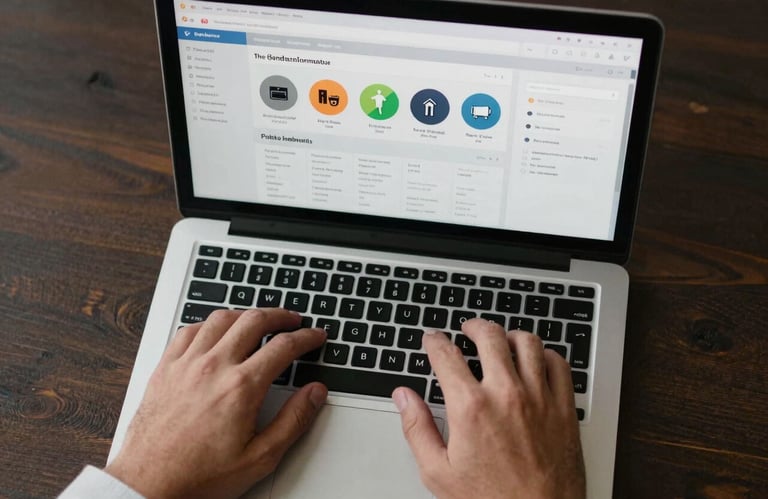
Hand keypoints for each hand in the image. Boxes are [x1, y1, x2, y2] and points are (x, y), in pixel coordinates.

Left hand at [105, 308, 327, 498]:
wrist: (149, 485)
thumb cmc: (199, 476)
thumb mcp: (260, 457)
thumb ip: (293, 421)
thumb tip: (315, 393)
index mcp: (241, 387)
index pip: (284, 347)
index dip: (306, 337)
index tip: (315, 336)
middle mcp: (214, 367)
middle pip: (254, 320)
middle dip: (280, 315)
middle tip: (292, 320)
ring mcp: (186, 364)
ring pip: (221, 318)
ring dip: (245, 314)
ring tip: (258, 320)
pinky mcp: (165, 368)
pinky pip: (189, 330)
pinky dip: (209, 324)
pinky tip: (216, 330)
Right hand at [392, 319, 584, 498]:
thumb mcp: (438, 472)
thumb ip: (417, 428)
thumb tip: (404, 398)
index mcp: (471, 408)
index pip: (446, 355)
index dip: (434, 341)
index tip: (432, 339)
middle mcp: (506, 394)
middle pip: (489, 336)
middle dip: (473, 326)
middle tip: (467, 329)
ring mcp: (539, 398)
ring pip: (528, 343)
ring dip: (510, 335)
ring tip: (501, 340)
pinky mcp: (564, 408)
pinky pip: (559, 364)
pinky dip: (546, 355)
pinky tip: (537, 360)